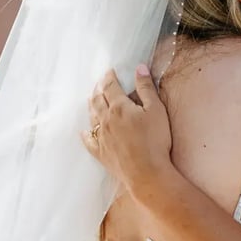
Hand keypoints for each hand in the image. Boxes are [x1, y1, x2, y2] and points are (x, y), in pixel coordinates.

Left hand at [82, 65, 173, 201]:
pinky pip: (89, 140)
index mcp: (119, 107)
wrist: (147, 172)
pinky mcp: (101, 152)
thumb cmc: (155, 140)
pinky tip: (84, 131)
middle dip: (98, 88)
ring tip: (91, 99)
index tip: (110, 71)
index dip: (109, 77)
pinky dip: (86, 133)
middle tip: (100, 83)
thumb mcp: (156, 110)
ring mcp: (101, 137)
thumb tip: (140, 68)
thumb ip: (146, 88)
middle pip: (97, 100)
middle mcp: (106, 120)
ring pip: (91, 117)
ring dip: (91, 105)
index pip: (110, 86)